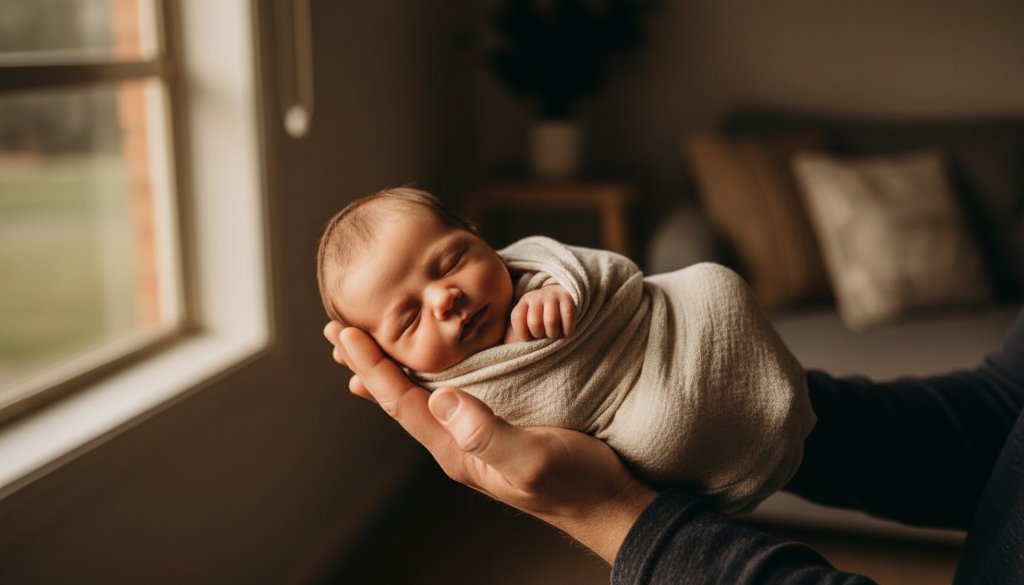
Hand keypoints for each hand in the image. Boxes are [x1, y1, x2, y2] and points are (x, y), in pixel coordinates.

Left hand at [324, 321, 655, 563]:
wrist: (608, 501)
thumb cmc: (574, 482)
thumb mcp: (531, 457)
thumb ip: (486, 432)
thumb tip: (441, 399)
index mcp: (457, 449)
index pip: (401, 402)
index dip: (372, 366)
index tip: (345, 333)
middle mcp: (458, 441)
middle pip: (400, 397)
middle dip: (369, 364)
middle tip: (337, 332)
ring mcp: (476, 435)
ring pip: (422, 395)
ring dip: (394, 367)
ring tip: (368, 344)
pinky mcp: (497, 425)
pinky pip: (449, 393)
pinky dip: (429, 371)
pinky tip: (431, 364)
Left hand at [504, 284, 575, 343]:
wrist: (557, 298)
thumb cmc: (539, 317)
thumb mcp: (524, 322)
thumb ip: (515, 335)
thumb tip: (506, 352)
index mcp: (524, 302)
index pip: (517, 317)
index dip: (521, 332)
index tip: (527, 338)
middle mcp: (536, 297)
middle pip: (535, 322)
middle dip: (538, 335)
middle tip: (542, 336)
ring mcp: (552, 297)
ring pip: (551, 320)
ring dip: (553, 334)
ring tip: (553, 335)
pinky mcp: (567, 299)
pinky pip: (567, 316)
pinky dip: (567, 330)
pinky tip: (566, 334)